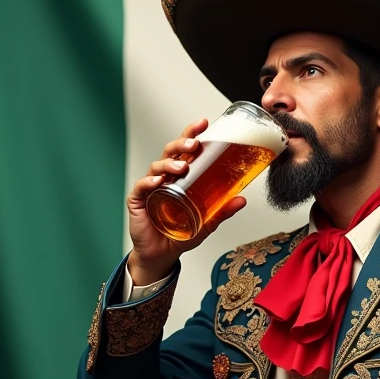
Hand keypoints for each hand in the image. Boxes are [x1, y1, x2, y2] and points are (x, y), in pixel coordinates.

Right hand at [126, 117, 245, 285]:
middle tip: (194, 144)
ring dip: (169, 163)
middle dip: (181, 143)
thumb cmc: (179, 234)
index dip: (192, 134)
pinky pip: (142, 187)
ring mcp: (150, 187)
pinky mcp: (138, 200)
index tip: (204, 123)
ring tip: (182, 166)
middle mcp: (165, 177)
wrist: (161, 255)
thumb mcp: (205, 222)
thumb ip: (221, 210)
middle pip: (170, 152)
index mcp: (180, 177)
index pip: (185, 150)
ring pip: (157, 166)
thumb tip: (241, 199)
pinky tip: (158, 181)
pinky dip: (149, 181)